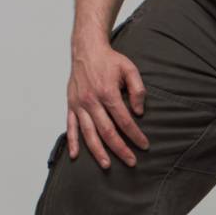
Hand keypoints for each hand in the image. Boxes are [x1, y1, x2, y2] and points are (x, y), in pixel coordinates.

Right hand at [66, 38, 149, 168]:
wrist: (87, 49)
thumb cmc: (110, 60)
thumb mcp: (130, 69)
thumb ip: (138, 90)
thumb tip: (138, 112)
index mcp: (107, 92)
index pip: (124, 121)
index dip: (135, 135)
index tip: (144, 145)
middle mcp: (91, 101)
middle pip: (107, 131)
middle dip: (120, 149)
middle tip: (131, 162)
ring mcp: (79, 104)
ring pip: (89, 133)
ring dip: (98, 151)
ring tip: (107, 165)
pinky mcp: (71, 105)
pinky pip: (71, 126)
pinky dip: (73, 142)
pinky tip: (75, 156)